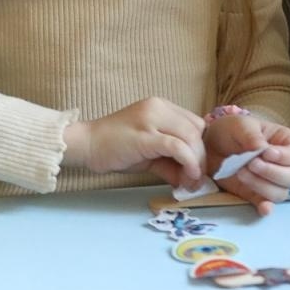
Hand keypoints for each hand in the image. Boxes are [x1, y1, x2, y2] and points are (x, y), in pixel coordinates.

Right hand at [63, 97, 205, 189]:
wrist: (87, 144)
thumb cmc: (115, 148)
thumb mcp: (149, 153)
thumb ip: (171, 162)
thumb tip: (191, 180)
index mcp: (161, 107)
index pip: (195, 123)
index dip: (201, 147)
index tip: (198, 168)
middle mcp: (158, 107)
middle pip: (197, 130)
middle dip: (202, 157)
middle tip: (196, 180)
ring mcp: (151, 119)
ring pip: (191, 137)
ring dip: (197, 163)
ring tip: (190, 182)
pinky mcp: (145, 136)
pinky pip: (177, 147)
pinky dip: (188, 163)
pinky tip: (187, 178)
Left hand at [205, 114, 289, 214]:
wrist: (209, 146)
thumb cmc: (231, 131)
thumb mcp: (240, 125)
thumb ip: (252, 136)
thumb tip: (262, 149)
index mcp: (285, 143)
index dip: (286, 156)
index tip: (266, 153)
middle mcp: (284, 165)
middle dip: (272, 172)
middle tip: (250, 164)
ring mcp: (271, 182)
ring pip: (280, 192)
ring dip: (262, 185)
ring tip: (240, 172)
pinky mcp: (257, 194)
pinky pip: (268, 205)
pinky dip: (267, 208)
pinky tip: (263, 208)